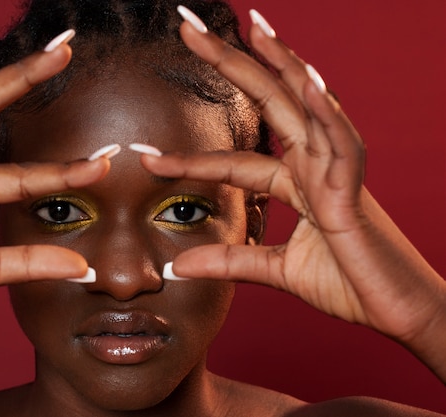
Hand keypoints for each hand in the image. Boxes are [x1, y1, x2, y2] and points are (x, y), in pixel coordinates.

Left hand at [140, 11, 445, 380]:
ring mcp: (337, 172)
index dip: (188, 159)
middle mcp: (315, 166)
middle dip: (232, 64)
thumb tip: (180, 267)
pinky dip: (327, 113)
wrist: (400, 311)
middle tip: (190, 30)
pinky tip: (306, 82)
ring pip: (307, 106)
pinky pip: (343, 145)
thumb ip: (232, 262)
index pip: (233, 162)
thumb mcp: (278, 272)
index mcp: (298, 183)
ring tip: (253, 27)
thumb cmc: (351, 285)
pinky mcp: (357, 192)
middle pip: (270, 104)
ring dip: (281, 64)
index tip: (147, 157)